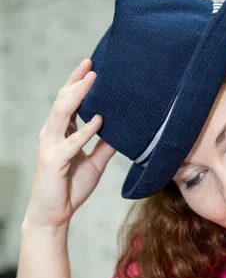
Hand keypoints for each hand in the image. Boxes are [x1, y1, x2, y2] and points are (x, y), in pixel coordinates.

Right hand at [25, 58, 115, 228]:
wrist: (55, 214)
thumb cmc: (71, 187)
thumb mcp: (94, 164)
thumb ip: (105, 146)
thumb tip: (123, 132)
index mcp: (61, 133)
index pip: (69, 102)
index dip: (78, 83)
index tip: (92, 65)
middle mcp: (52, 134)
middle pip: (63, 101)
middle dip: (77, 81)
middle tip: (92, 64)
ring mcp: (50, 146)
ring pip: (62, 114)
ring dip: (78, 96)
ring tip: (92, 80)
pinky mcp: (53, 161)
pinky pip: (71, 143)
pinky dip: (84, 130)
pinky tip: (98, 120)